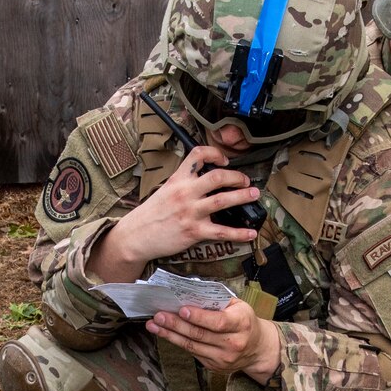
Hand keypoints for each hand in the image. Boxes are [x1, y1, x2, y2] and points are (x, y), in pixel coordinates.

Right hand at [101, 146, 258, 268]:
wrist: (136, 236)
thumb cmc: (150, 215)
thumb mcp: (164, 190)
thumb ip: (184, 184)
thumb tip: (203, 181)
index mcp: (178, 179)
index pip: (197, 155)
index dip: (215, 153)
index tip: (225, 160)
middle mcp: (185, 193)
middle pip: (217, 177)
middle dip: (237, 177)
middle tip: (246, 181)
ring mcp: (190, 212)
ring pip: (223, 200)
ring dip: (242, 196)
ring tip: (254, 195)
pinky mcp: (194, 231)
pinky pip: (221, 231)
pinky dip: (239, 233)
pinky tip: (250, 234)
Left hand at [147, 298, 279, 380]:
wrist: (258, 349)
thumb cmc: (244, 321)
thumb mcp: (239, 306)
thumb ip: (218, 300)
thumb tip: (190, 292)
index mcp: (241, 324)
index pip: (218, 322)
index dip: (199, 317)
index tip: (182, 310)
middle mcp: (233, 343)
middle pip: (200, 335)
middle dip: (176, 324)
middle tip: (159, 315)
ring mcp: (223, 358)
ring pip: (192, 346)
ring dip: (170, 334)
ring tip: (154, 324)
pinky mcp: (214, 366)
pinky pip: (192, 353)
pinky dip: (177, 342)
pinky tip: (165, 333)